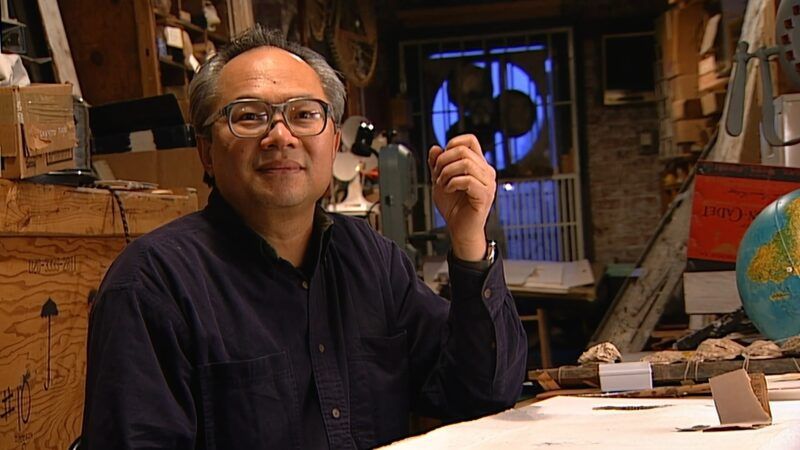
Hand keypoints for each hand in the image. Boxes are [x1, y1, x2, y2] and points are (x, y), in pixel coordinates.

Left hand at [428, 134, 496, 260]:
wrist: (460, 229)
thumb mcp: (440, 181)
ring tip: (442, 183)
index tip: (441, 159)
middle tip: (437, 174)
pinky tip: (448, 190)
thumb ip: (437, 164)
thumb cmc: (454, 207)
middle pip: (464, 150)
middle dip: (443, 160)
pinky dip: (452, 183)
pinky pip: (467, 180)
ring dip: (447, 172)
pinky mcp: (485, 195)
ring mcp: (488, 183)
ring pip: (466, 163)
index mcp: (478, 165)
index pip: (470, 140)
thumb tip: (435, 148)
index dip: (453, 143)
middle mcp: (486, 172)